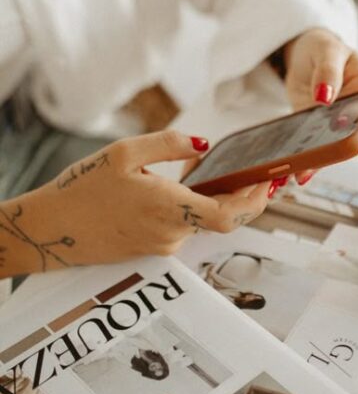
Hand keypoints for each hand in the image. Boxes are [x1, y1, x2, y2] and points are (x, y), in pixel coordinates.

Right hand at [0, 131, 269, 276]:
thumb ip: (170, 144)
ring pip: (202, 222)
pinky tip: (181, 187)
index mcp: (168, 208)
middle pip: (222, 219)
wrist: (51, 229)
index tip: (268, 183)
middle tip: (256, 174)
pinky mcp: (152, 248)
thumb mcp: (124, 152)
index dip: (254, 202)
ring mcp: (161, 245)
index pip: (228, 216)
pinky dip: (192, 208)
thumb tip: (204, 144)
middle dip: (243, 197)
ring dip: (213, 199)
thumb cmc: (83, 189)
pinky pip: (183, 227)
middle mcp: (170, 233)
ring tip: (209, 170)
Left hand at [281, 29, 357, 181]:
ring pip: (336, 146)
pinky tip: (296, 169)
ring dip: (322, 161)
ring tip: (304, 172)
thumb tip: (325, 96)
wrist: (303, 55)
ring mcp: (339, 123)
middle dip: (341, 151)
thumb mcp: (326, 51)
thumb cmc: (322, 48)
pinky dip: (308, 158)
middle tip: (323, 161)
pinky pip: (318, 147)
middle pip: (357, 135)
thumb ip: (327, 72)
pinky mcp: (319, 131)